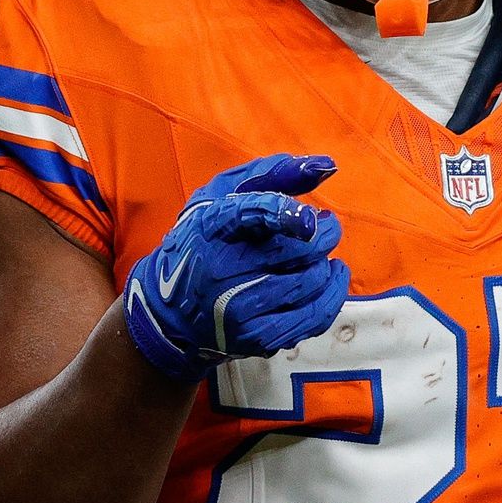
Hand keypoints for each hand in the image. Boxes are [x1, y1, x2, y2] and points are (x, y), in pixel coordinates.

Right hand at [123, 153, 350, 380]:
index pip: (251, 214)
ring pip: (312, 281)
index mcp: (211, 226)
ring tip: (314, 254)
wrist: (169, 312)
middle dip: (325, 233)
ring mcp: (239, 308)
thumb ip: (274, 173)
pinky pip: (315, 316)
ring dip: (325, 263)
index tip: (310, 219)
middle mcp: (222, 269)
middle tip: (325, 225)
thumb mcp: (223, 195)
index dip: (286, 215)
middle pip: (298, 250)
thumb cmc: (202, 241)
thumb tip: (328, 166)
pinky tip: (331, 277)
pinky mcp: (256, 337)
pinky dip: (333, 293)